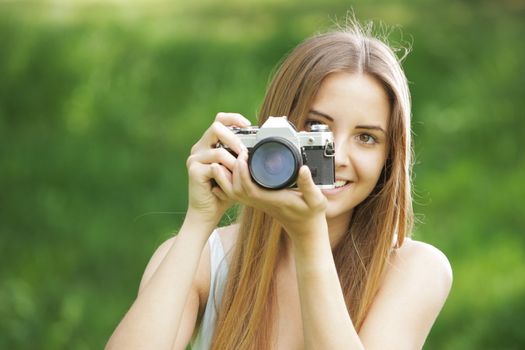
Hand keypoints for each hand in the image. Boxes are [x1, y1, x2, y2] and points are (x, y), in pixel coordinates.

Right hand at [186, 112, 249, 226]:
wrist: (209, 211)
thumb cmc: (225, 190)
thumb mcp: (237, 169)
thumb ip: (243, 155)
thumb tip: (263, 144)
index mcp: (209, 143)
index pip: (220, 120)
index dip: (234, 118)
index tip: (248, 124)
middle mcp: (200, 147)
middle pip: (216, 127)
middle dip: (235, 138)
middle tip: (245, 152)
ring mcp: (195, 158)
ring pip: (218, 150)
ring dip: (234, 162)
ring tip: (240, 172)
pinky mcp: (194, 170)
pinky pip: (215, 166)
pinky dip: (227, 173)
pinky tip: (230, 180)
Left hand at [212, 150, 327, 241]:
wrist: (306, 229)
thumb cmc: (311, 214)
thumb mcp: (316, 199)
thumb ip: (309, 185)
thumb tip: (303, 169)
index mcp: (273, 200)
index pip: (249, 188)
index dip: (242, 173)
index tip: (244, 156)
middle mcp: (261, 202)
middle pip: (235, 191)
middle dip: (230, 172)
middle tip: (233, 153)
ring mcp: (257, 202)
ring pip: (233, 193)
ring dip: (226, 178)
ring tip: (225, 160)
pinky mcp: (257, 200)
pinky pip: (237, 194)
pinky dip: (228, 184)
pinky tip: (226, 173)